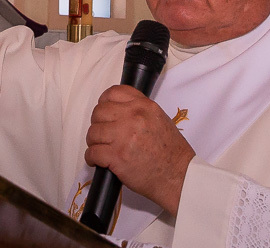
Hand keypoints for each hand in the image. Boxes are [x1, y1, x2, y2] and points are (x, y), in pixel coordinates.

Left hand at [84, 85, 195, 216]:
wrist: (178, 176)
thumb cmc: (171, 152)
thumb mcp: (160, 119)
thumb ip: (139, 110)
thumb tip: (118, 110)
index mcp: (144, 106)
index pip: (113, 93)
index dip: (104, 102)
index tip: (104, 112)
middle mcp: (133, 117)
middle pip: (99, 112)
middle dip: (97, 123)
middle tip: (102, 134)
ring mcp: (123, 137)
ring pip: (93, 133)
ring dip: (93, 142)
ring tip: (100, 148)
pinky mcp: (117, 157)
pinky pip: (92, 153)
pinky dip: (91, 158)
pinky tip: (97, 161)